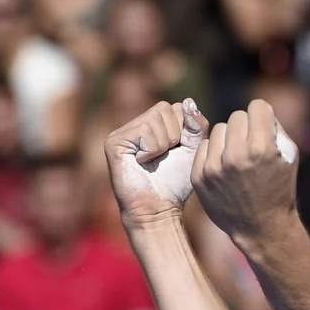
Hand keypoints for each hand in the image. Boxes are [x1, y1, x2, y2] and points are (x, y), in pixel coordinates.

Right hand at [104, 99, 206, 229]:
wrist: (158, 208)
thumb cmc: (174, 182)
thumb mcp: (193, 149)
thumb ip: (196, 125)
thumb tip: (190, 101)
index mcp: (154, 125)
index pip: (178, 107)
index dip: (185, 131)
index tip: (177, 152)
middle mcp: (136, 124)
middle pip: (165, 108)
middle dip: (174, 135)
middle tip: (164, 157)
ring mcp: (122, 132)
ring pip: (155, 118)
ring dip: (163, 144)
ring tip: (153, 161)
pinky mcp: (114, 142)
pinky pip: (144, 131)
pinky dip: (151, 149)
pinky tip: (143, 163)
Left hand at [193, 100, 299, 247]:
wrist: (261, 227)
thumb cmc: (279, 188)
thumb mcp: (288, 155)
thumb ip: (274, 126)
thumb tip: (256, 110)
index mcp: (262, 148)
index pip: (257, 107)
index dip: (263, 117)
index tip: (264, 129)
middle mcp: (236, 156)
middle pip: (237, 116)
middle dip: (247, 128)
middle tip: (252, 147)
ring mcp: (214, 167)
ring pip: (219, 129)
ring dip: (229, 140)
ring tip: (238, 159)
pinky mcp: (199, 177)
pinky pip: (204, 146)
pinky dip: (215, 153)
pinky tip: (225, 168)